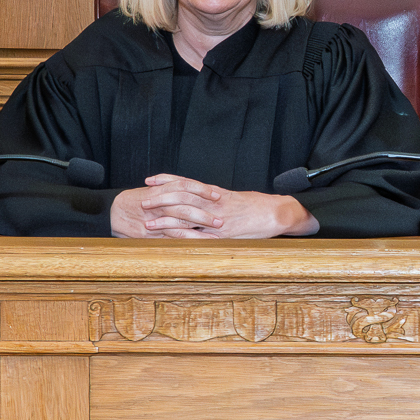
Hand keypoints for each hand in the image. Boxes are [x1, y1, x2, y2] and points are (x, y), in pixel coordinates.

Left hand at [109, 173, 316, 238]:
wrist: (277, 213)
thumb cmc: (258, 206)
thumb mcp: (234, 198)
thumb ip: (216, 199)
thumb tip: (201, 199)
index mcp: (215, 193)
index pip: (186, 183)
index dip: (166, 181)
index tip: (150, 180)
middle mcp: (213, 203)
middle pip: (181, 197)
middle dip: (160, 199)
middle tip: (142, 200)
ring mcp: (217, 220)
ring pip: (186, 216)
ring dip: (165, 219)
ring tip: (147, 222)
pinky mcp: (222, 236)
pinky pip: (198, 236)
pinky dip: (182, 236)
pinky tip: (168, 239)